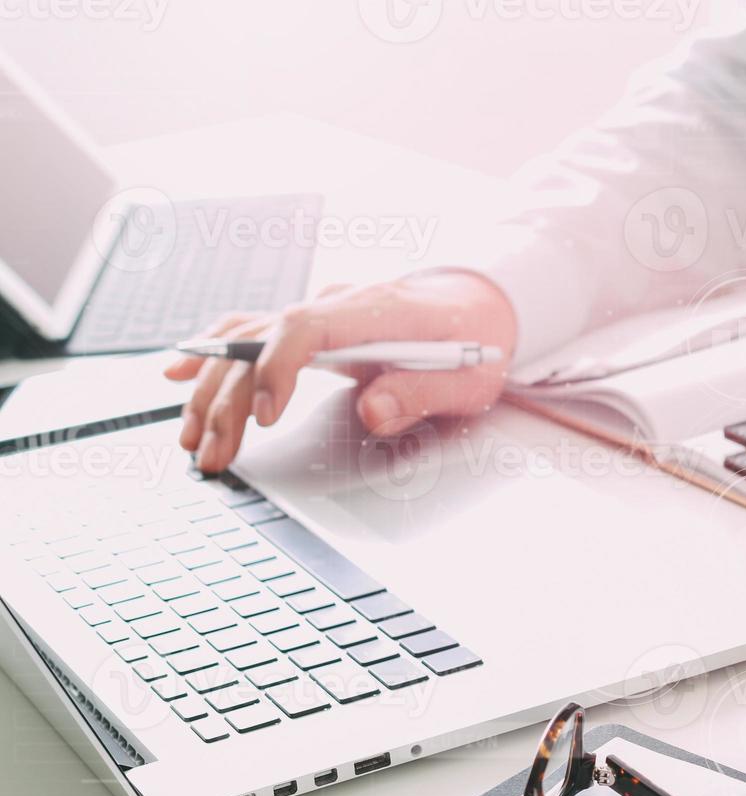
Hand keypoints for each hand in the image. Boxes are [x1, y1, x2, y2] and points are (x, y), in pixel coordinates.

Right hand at [164, 271, 516, 472]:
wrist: (478, 307)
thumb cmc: (475, 343)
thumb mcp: (469, 379)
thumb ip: (423, 393)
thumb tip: (375, 411)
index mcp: (378, 310)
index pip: (305, 326)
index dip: (275, 368)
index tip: (262, 415)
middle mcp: (338, 303)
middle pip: (262, 340)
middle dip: (229, 399)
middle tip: (213, 453)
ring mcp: (320, 311)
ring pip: (246, 339)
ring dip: (211, 388)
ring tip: (192, 438)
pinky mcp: (311, 328)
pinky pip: (250, 333)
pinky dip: (212, 354)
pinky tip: (178, 374)